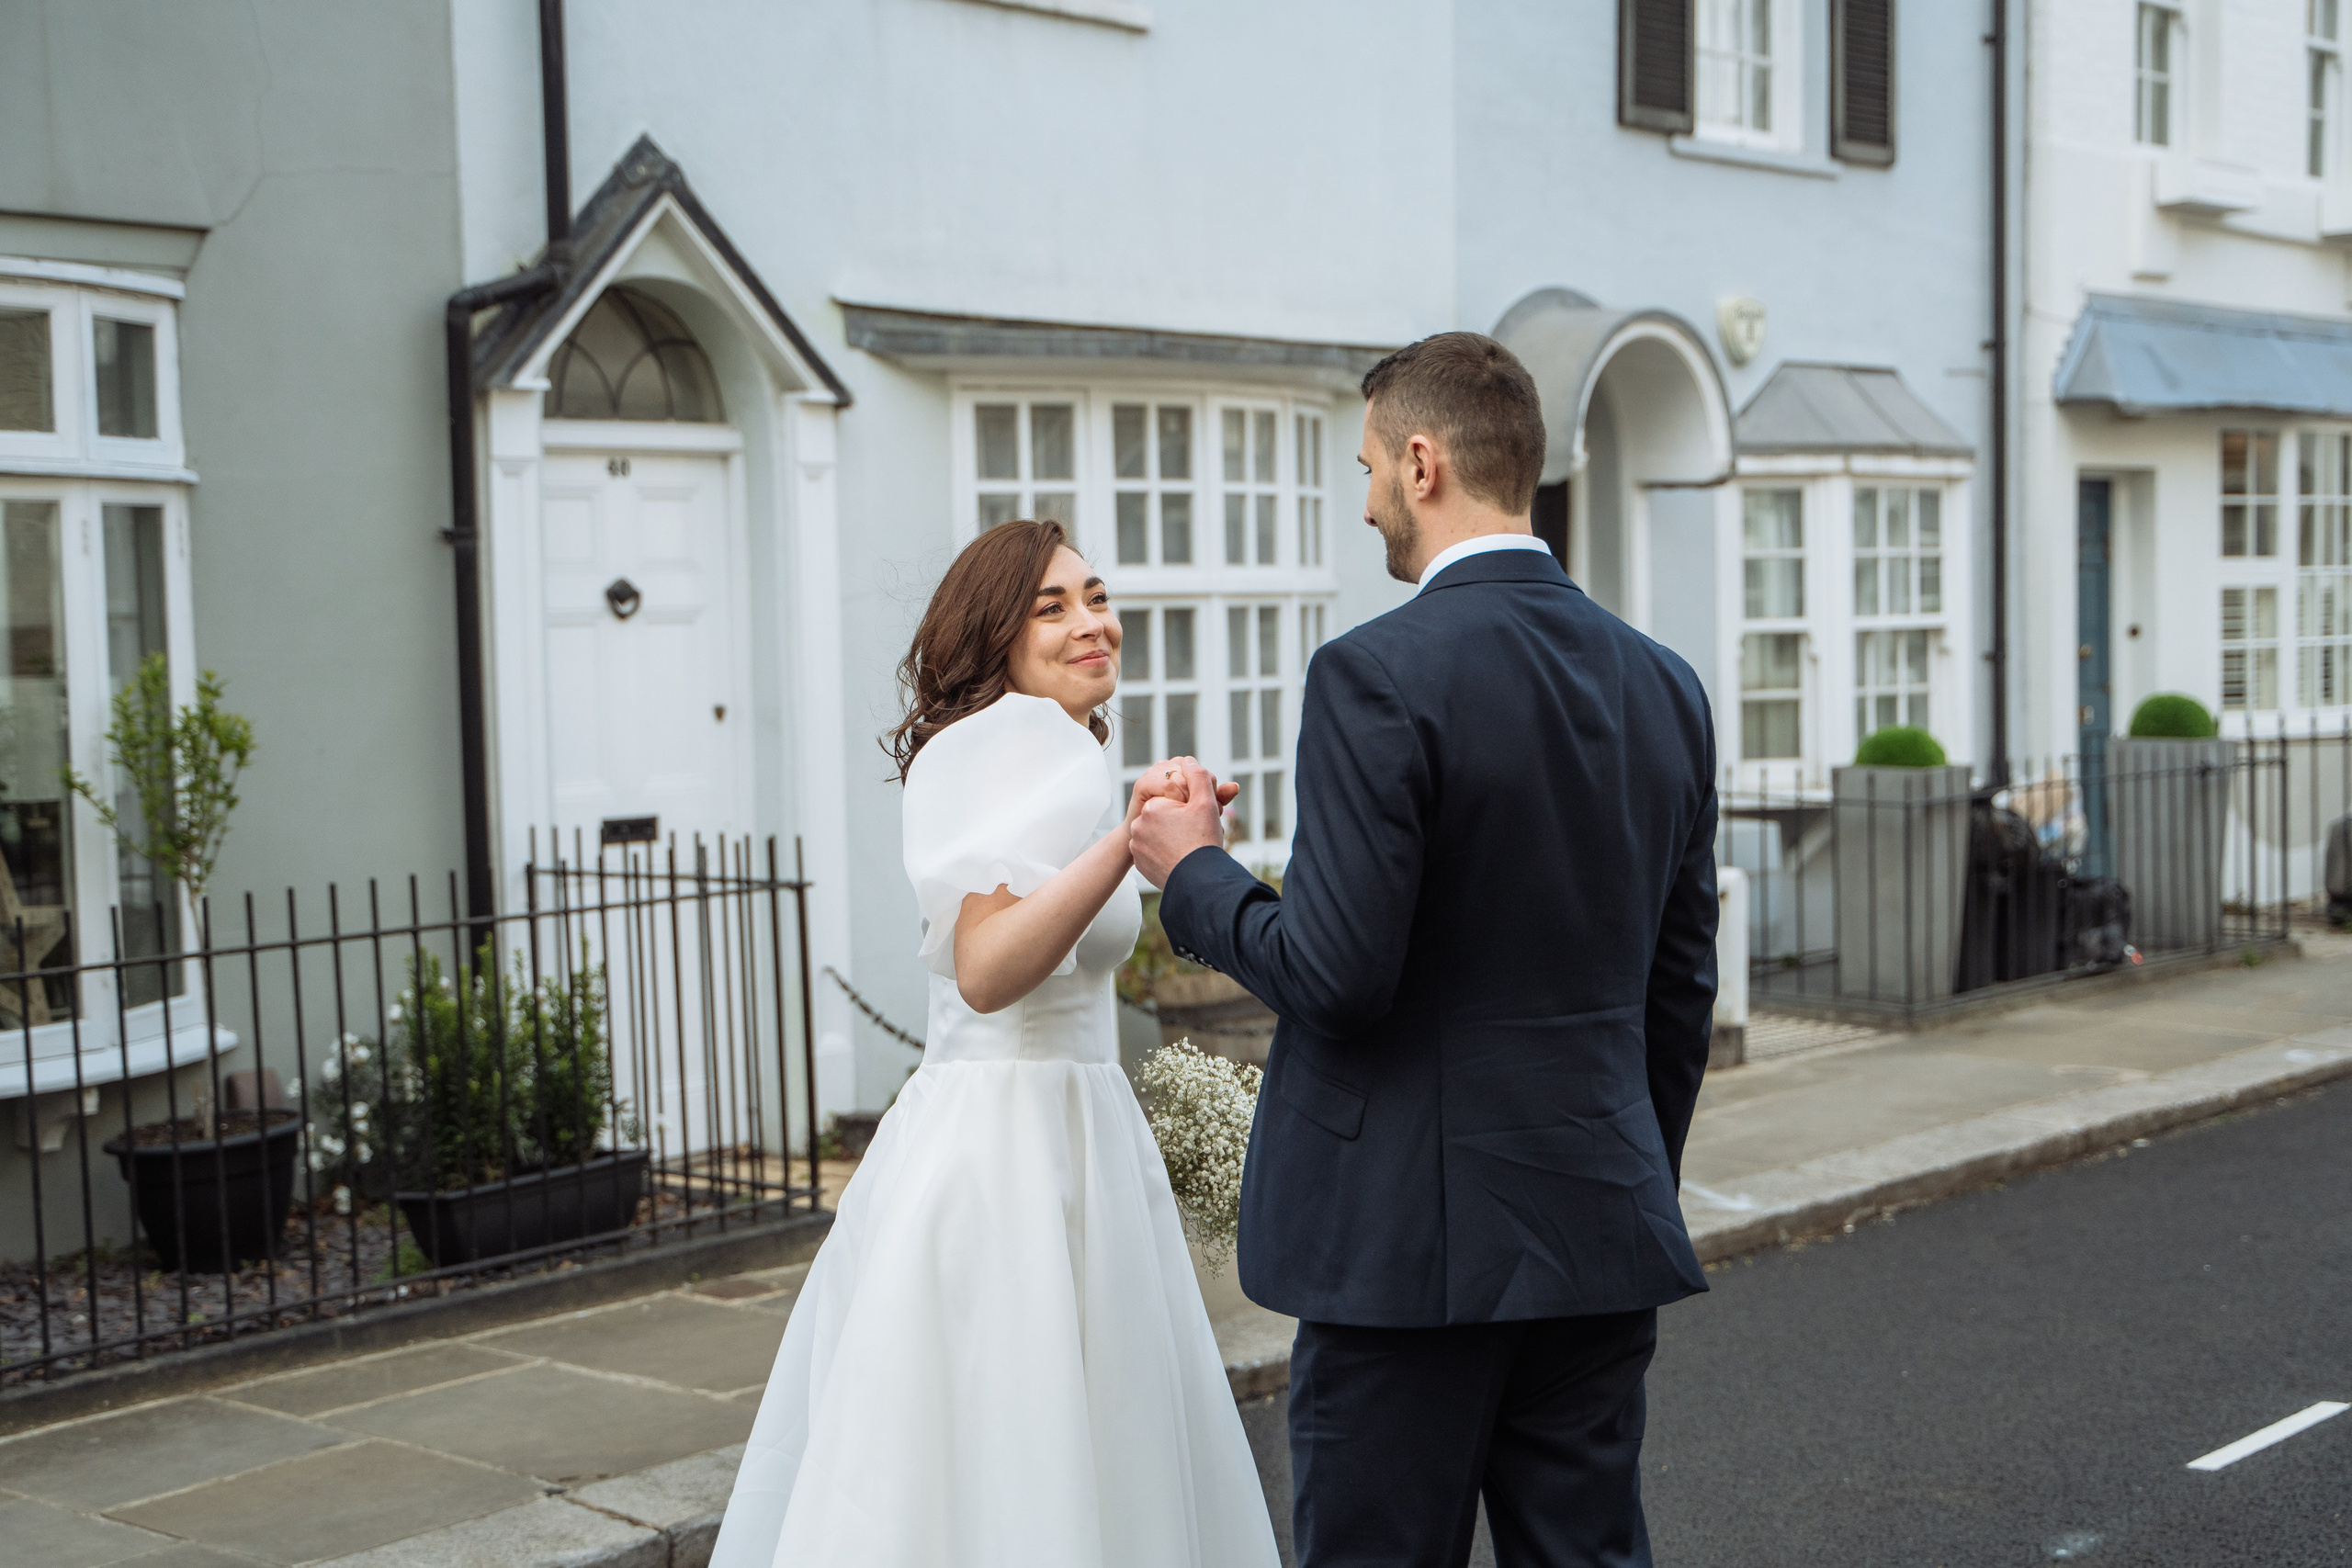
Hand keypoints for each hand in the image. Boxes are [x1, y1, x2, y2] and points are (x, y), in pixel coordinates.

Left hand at [1130, 759, 1232, 886]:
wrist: (1198, 883)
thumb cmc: (1203, 841)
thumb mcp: (1206, 803)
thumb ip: (1198, 776)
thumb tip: (1188, 761)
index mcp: (1151, 807)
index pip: (1174, 797)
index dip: (1192, 805)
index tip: (1202, 817)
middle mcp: (1138, 826)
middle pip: (1166, 816)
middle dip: (1183, 820)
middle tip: (1200, 832)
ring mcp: (1137, 846)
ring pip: (1160, 833)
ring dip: (1174, 835)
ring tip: (1190, 846)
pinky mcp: (1140, 863)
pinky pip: (1154, 851)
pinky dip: (1167, 851)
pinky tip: (1180, 857)